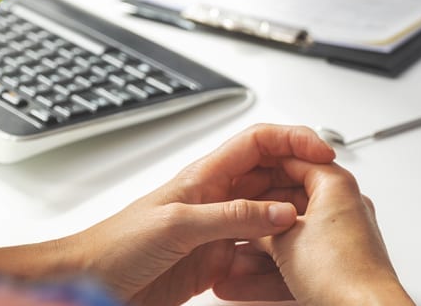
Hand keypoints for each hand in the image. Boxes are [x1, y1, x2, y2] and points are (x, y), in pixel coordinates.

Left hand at [0, 125, 334, 305]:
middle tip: (331, 197)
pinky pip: (256, 253)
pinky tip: (287, 265)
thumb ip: (232, 217)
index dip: (294, 139)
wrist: (89, 281)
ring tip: (316, 231)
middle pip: (271, 176)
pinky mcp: (214, 262)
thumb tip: (282, 212)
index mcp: (206, 175)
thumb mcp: (178, 225)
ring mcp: (216, 230)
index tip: (324, 152)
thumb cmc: (115, 245)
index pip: (260, 142)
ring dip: (292, 221)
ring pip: (268, 216)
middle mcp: (215, 197)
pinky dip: (274, 257)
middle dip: (302, 181)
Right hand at [213, 160, 414, 305]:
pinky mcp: (340, 264)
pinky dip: (275, 269)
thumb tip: (248, 224)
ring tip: (232, 260)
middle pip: (291, 200)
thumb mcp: (284, 241)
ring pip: (293, 236)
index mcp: (336, 186)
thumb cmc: (341, 273)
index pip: (295, 160)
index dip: (262, 167)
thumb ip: (261, 226)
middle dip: (257, 216)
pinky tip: (246, 283)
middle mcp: (343, 207)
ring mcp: (343, 237)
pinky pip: (301, 260)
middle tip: (233, 217)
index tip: (241, 174)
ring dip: (261, 250)